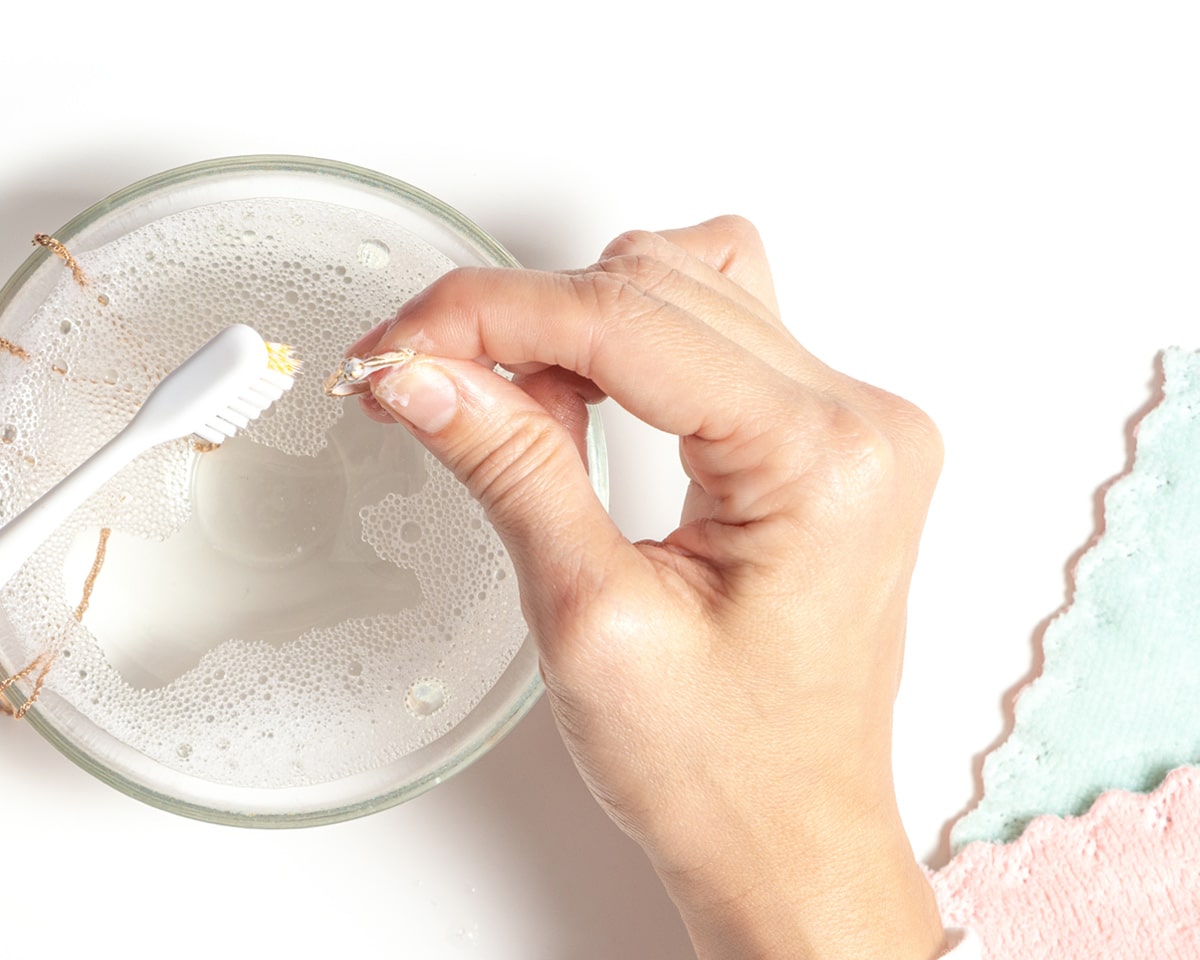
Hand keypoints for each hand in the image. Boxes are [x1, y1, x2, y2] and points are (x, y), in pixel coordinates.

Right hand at [348, 217, 946, 958]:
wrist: (787, 842)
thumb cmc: (723, 772)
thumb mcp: (591, 619)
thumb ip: (513, 470)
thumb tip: (425, 375)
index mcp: (823, 461)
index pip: (628, 319)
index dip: (489, 316)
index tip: (396, 348)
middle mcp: (859, 423)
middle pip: (656, 283)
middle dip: (519, 318)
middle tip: (422, 382)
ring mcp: (850, 424)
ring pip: (684, 284)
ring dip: (570, 323)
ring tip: (506, 410)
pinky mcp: (822, 439)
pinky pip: (714, 328)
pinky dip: (624, 342)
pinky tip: (576, 398)